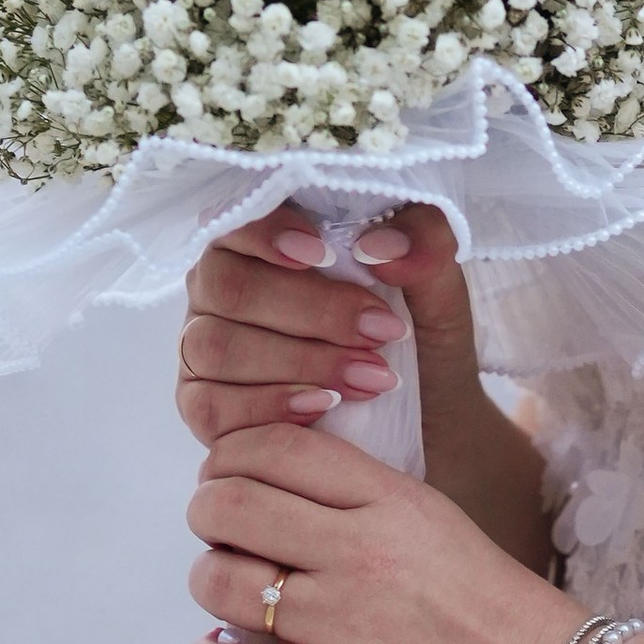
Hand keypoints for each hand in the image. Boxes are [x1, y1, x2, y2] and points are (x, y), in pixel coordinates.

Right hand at [177, 205, 552, 564]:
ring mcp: (204, 349)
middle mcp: (220, 290)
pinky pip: (210, 405)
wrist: (432, 426)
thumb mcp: (439, 289)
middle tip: (382, 333)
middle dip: (311, 312)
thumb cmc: (421, 345)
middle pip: (229, 288)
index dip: (269, 233)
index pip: (238, 218)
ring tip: (371, 378)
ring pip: (216, 347)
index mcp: (264, 241)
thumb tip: (380, 245)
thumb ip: (426, 246)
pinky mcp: (205, 406)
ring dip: (299, 363)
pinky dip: (269, 406)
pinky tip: (323, 408)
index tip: (326, 254)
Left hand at [185, 420, 574, 643]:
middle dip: (210, 516)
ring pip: (217, 579)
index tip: (237, 479)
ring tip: (237, 601)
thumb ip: (377, 509)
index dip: (235, 457)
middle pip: (228, 502)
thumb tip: (299, 499)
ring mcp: (339, 622)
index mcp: (395, 500)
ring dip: (213, 586)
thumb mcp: (448, 531)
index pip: (277, 446)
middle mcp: (359, 550)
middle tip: (230, 540)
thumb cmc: (510, 624)